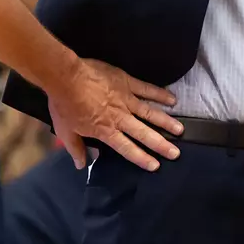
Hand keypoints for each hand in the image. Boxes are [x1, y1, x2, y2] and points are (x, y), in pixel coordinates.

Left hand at [48, 59, 180, 170]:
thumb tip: (81, 165)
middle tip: (175, 153)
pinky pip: (147, 89)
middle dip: (160, 144)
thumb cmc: (64, 105)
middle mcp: (120, 117)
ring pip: (150, 113)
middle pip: (144, 133)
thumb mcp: (65, 131)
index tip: (155, 166)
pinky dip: (160, 94)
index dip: (142, 158)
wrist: (65, 77)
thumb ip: (76, 148)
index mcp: (106, 130)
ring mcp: (126, 99)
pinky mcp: (127, 82)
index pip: (127, 148)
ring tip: (180, 130)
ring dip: (166, 122)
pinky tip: (173, 100)